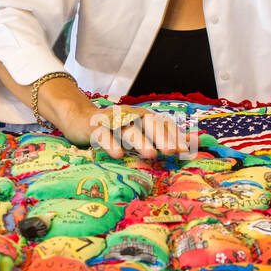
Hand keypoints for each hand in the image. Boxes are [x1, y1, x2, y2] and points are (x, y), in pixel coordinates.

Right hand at [79, 104, 196, 159]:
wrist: (80, 118)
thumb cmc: (114, 129)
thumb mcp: (138, 131)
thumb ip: (162, 137)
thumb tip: (190, 144)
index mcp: (142, 117)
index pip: (161, 125)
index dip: (173, 136)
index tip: (185, 150)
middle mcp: (130, 116)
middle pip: (148, 125)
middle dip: (161, 137)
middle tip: (173, 151)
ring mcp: (112, 121)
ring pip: (128, 130)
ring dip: (140, 141)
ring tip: (151, 154)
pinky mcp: (94, 128)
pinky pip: (103, 135)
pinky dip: (111, 144)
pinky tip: (118, 154)